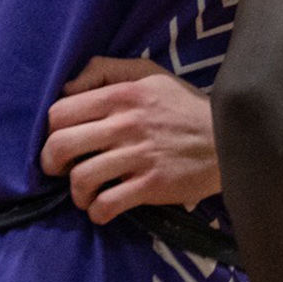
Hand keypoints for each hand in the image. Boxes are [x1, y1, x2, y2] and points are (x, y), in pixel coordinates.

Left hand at [40, 56, 220, 222]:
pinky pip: (107, 205)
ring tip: (85, 193)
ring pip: (80, 179)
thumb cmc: (184, 106)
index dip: (51, 130)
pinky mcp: (152, 185)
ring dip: (76, 192)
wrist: (231, 137)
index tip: (61, 139)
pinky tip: (103, 207)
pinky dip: (97, 211)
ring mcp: (139, 156)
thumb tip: (67, 87)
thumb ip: (106, 70)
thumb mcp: (149, 74)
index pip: (60, 112)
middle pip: (61, 146)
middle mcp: (126, 124)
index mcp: (122, 94)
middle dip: (51, 163)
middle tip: (60, 169)